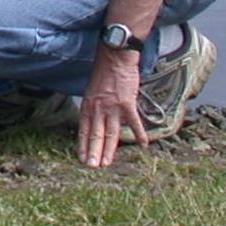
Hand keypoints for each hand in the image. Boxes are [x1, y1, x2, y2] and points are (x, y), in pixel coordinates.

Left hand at [77, 46, 144, 166]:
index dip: (83, 145)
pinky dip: (139, 134)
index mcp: (88, 106)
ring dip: (109, 150)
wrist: (115, 58)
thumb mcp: (91, 91)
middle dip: (93, 152)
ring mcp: (113, 107)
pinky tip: (143, 145)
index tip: (82, 159)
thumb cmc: (103, 74)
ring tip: (107, 164)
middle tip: (92, 167)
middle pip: (96, 134)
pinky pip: (134, 122)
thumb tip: (91, 122)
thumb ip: (92, 108)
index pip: (84, 130)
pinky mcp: (127, 104)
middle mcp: (98, 108)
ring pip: (110, 133)